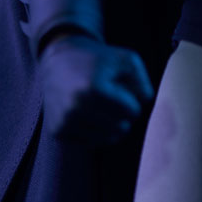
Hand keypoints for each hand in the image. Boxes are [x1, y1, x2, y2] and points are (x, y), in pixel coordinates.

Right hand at [38, 33, 153, 144]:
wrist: (57, 60)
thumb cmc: (98, 59)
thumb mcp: (126, 59)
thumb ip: (143, 82)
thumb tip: (144, 104)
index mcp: (93, 89)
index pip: (133, 112)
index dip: (133, 100)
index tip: (123, 88)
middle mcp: (75, 109)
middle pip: (122, 128)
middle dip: (123, 114)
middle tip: (113, 96)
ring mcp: (64, 122)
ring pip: (108, 139)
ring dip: (112, 123)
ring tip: (102, 103)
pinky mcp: (57, 131)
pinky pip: (92, 142)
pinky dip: (97, 130)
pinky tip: (90, 112)